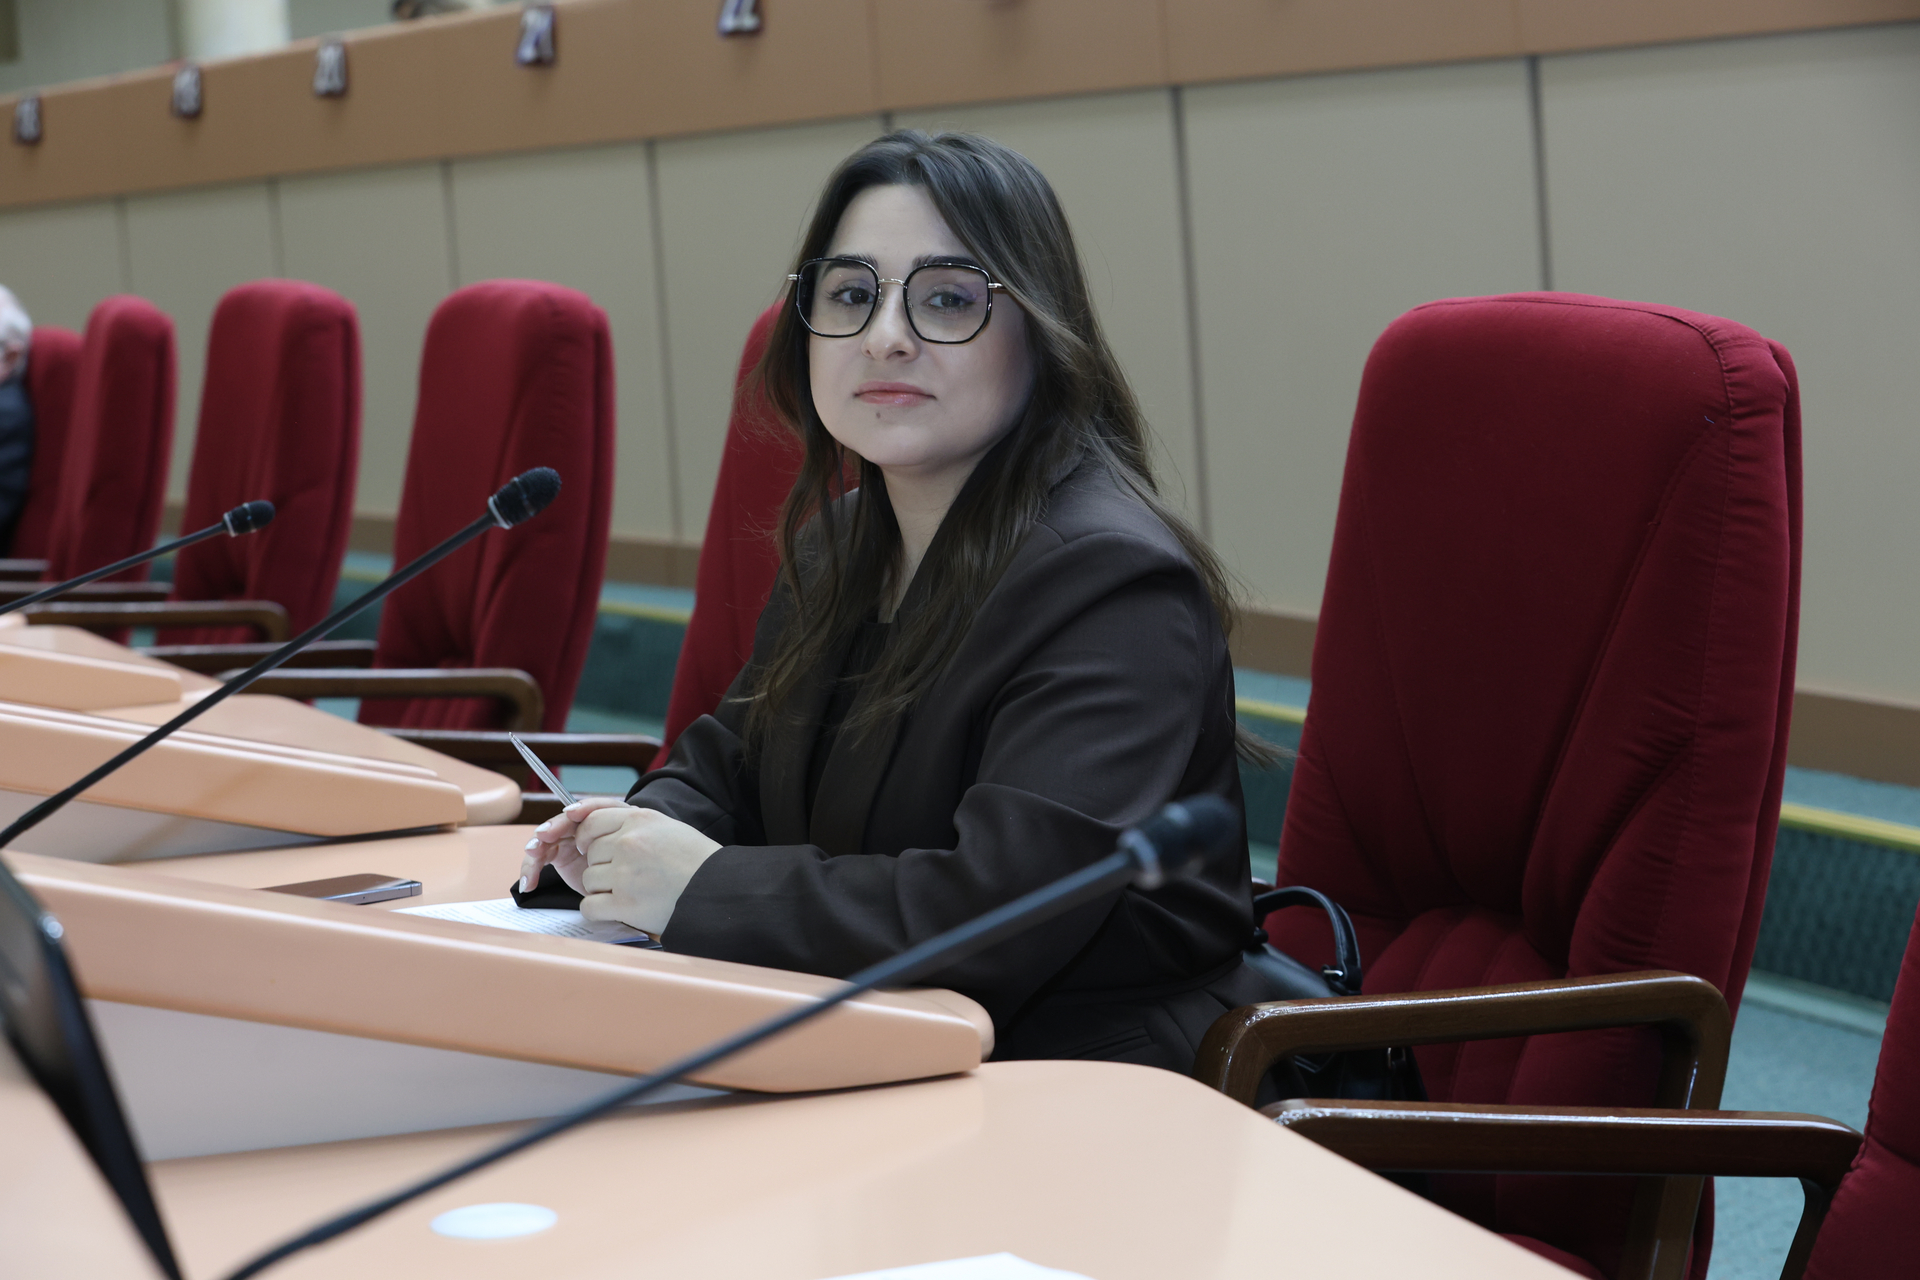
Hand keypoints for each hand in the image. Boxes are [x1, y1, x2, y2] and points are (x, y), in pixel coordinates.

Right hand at [519, 796, 627, 895]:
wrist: (621, 885)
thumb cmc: (627, 862)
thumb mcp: (627, 849)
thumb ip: (619, 836)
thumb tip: (595, 832)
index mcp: (601, 819)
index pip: (589, 809)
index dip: (581, 808)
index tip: (572, 813)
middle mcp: (580, 826)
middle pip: (562, 822)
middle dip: (551, 828)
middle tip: (543, 837)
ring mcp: (567, 840)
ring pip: (545, 839)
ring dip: (536, 849)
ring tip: (533, 858)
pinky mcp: (557, 855)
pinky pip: (538, 859)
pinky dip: (531, 870)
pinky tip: (529, 884)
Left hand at [576, 806, 721, 935]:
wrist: (719, 890)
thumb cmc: (697, 861)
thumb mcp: (668, 827)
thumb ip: (634, 824)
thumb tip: (597, 827)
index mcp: (640, 820)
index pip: (592, 822)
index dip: (587, 837)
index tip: (590, 847)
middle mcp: (629, 842)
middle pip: (591, 854)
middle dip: (601, 866)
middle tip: (624, 876)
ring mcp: (625, 873)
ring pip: (588, 880)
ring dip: (602, 889)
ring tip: (629, 892)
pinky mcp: (625, 903)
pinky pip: (590, 906)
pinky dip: (599, 910)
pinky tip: (617, 909)